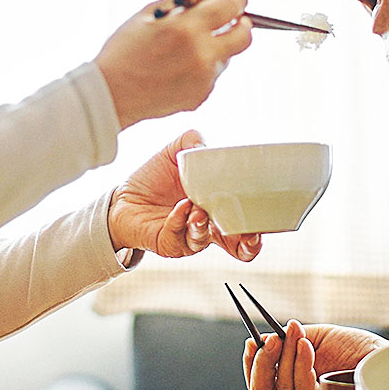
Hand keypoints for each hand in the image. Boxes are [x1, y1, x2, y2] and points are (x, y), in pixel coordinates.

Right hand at [95, 0, 253, 128]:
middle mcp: (202, 54)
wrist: (110, 94)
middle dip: (242, 23)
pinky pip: (213, 75)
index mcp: (187, 27)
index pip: (233, 5)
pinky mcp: (201, 96)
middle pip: (245, 35)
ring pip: (228, 56)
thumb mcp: (151, 12)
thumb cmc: (125, 48)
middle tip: (228, 20)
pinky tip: (176, 68)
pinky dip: (203, 67)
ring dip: (217, 46)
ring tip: (183, 49)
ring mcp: (204, 78)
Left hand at [108, 130, 262, 260]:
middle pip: (238, 247)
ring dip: (204, 224)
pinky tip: (181, 207)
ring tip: (199, 210)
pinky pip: (179, 236)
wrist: (124, 196)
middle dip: (247, 243)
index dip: (258, 234)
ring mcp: (187, 238)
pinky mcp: (167, 243)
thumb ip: (193, 142)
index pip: (246, 230)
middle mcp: (207, 228)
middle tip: (248, 233)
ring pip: (204, 239)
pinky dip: (182, 220)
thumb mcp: (177, 153)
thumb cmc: (155, 178)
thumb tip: (206, 145)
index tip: (263, 226)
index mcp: (218, 211)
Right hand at [243, 321, 387, 389]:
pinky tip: (306, 345)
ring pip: (282, 388)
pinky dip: (299, 363)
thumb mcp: (317, 339)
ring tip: (297, 332)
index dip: (251, 365)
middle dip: (261, 362)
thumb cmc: (358, 350)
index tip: (252, 340)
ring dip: (285, 354)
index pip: (261, 388)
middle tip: (270, 337)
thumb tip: (260, 340)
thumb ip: (288, 342)